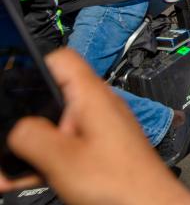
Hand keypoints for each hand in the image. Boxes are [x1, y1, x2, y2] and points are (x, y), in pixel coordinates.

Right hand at [0, 49, 189, 204]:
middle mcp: (98, 107)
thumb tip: (16, 126)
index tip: (12, 83)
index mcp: (92, 97)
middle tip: (6, 143)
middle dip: (22, 120)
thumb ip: (32, 136)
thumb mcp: (64, 160)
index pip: (62, 59)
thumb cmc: (123, 184)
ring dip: (29, 146)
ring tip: (8, 170)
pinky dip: (45, 159)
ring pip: (55, 127)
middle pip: (51, 97)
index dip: (33, 65)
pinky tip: (25, 177)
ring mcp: (100, 128)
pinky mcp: (100, 149)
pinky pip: (66, 146)